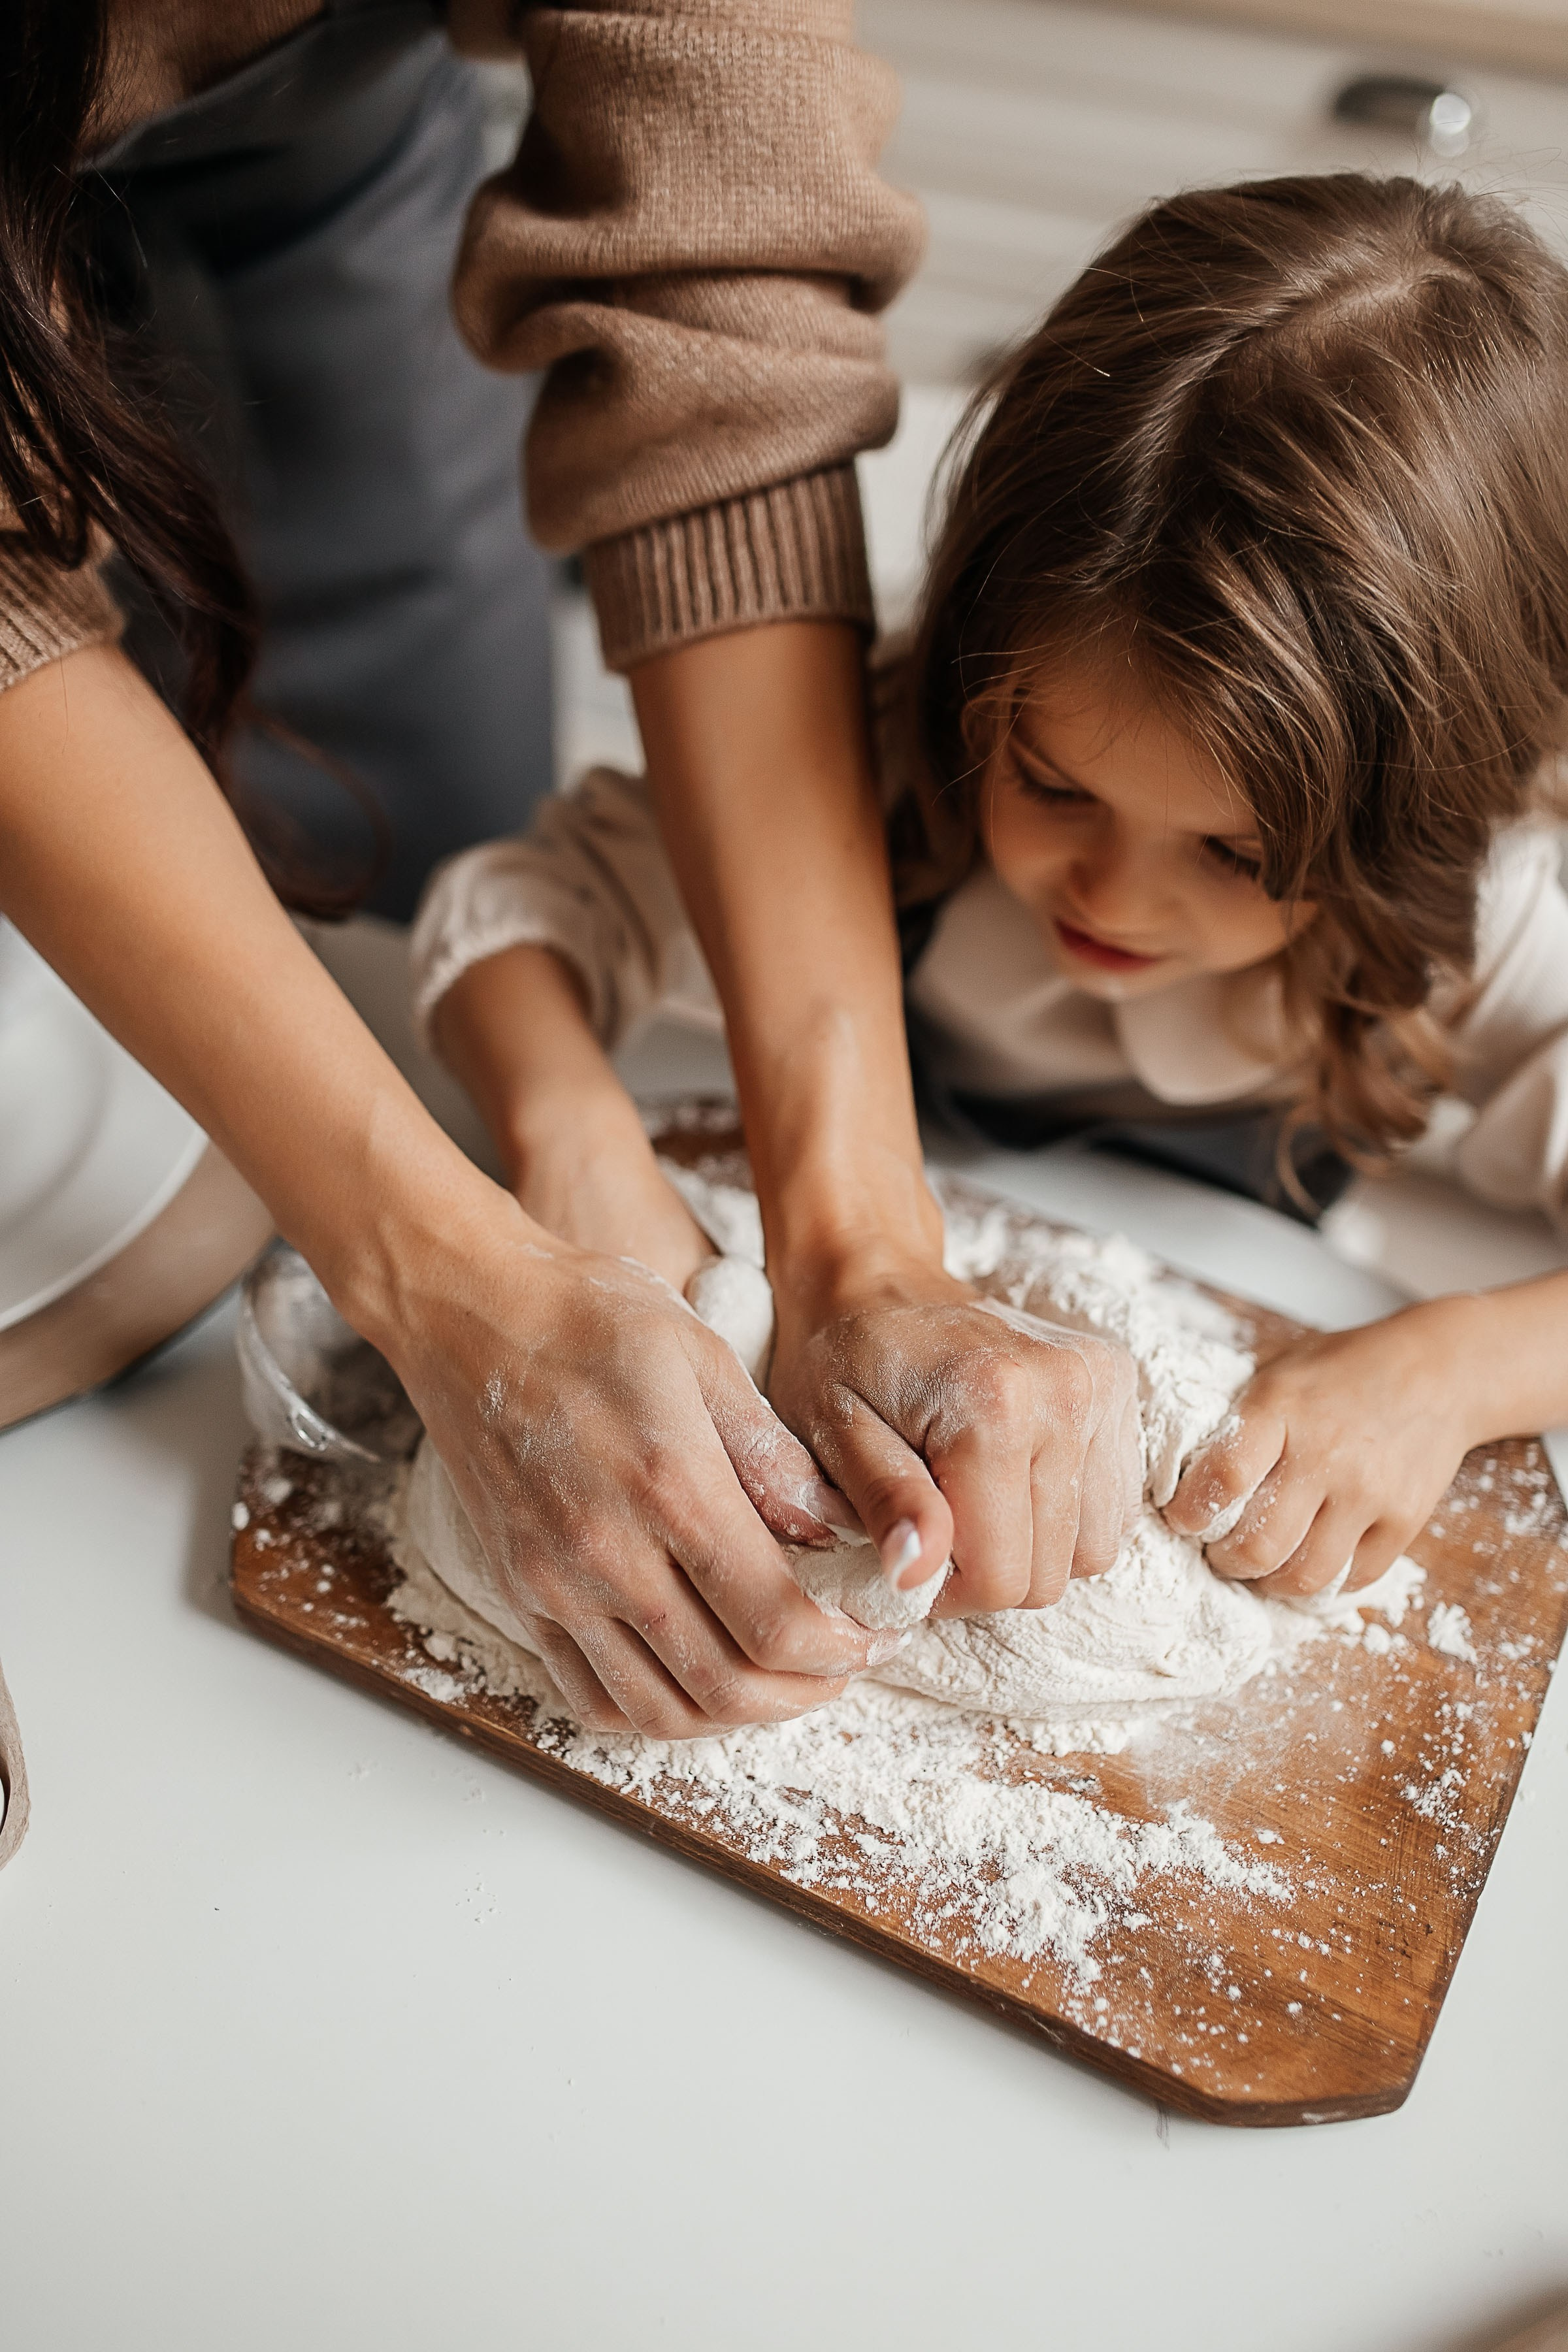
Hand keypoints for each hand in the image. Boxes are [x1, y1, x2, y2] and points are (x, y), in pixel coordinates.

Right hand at [383, 1196, 898, 1736]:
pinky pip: (587, 1695)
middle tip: (843, 1664)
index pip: (776, 1621)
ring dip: (734, 1715)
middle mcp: (610, 1555)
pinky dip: (651, 1712)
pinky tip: (691, 1678)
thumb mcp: (704, 1354)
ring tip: (778, 1680)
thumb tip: (834, 1528)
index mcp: (673, 1490)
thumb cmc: (587, 1315)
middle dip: (805, 1693)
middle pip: (726, 1686)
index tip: (875, 1635)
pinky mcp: (520, 1592)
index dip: (843, 1648)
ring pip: (657, 1711)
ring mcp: (556, 1584)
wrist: (469, 1310)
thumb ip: (771, 1454)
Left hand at [768, 1252, 1142, 1614]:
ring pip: (1092, 1548)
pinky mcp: (1116, 1385)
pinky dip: (1065, 1513)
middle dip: (988, 1570)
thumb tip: (914, 1575)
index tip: (910, 1554)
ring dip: (1031, 1546)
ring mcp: (1100, 1385)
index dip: (948, 1590)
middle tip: (935, 1526)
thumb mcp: (835, 1436)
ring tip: (973, 1498)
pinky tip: (1013, 1476)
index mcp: (994, 1408)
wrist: (876, 1277)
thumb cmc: (843, 1358)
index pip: (1001, 1578)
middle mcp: (1065, 1392)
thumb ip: (885, 1505)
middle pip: (1051, 1573)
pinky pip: (1113, 1504)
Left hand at [1164, 1301, 1480, 1596]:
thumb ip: (1236, 1422)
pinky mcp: (1404, 1522)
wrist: (1439, 1372)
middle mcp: (1327, 1456)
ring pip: (1304, 1576)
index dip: (1191, 1512)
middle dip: (1224, 1561)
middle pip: (1259, 1546)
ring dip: (1269, 1582)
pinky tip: (1305, 1562)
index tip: (1181, 1519)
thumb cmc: (1342, 1372)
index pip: (1224, 1479)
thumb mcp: (1278, 1373)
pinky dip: (1320, 1582)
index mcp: (1282, 1410)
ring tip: (1259, 1566)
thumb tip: (1179, 1477)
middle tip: (1217, 1552)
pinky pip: (1350, 1579)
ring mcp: (1370, 1494)